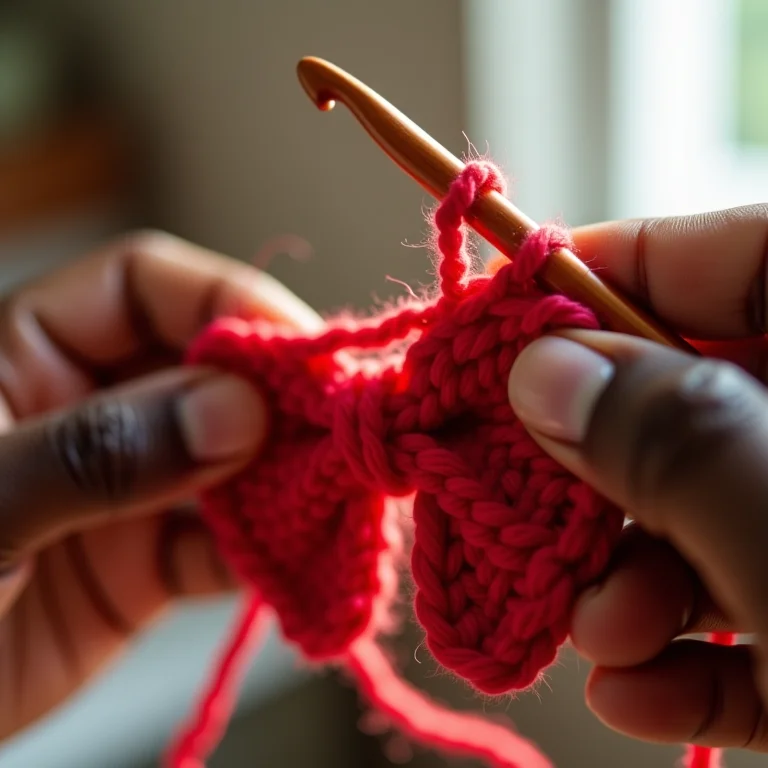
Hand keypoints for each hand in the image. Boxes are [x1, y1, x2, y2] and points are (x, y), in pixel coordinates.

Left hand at [0, 231, 320, 739]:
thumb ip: (102, 449)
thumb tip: (237, 410)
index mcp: (28, 353)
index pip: (147, 287)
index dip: (228, 303)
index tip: (300, 350)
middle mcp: (89, 409)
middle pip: (206, 370)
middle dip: (277, 397)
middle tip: (341, 427)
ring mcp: (121, 487)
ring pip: (227, 459)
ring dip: (284, 477)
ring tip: (337, 494)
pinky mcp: (140, 566)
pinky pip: (219, 545)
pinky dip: (265, 552)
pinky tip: (298, 558)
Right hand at [507, 205, 767, 752]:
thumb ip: (679, 440)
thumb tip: (541, 369)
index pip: (727, 251)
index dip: (599, 275)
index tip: (499, 323)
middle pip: (700, 388)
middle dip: (603, 460)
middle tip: (529, 499)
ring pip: (715, 502)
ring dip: (634, 572)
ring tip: (600, 631)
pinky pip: (752, 598)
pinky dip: (688, 649)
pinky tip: (643, 690)